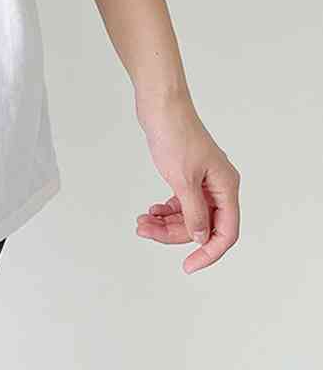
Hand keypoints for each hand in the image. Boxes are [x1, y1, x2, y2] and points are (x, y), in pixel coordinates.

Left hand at [135, 93, 240, 272]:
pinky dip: (166, 208)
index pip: (225, 232)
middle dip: (174, 233)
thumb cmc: (174, 133)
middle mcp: (218, 185)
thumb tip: (201, 237)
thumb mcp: (182, 180)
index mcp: (226, 187)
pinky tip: (151, 210)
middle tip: (146, 231)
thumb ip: (194, 213)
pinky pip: (181, 200)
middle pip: (202, 224)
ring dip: (166, 221)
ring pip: (189, 213)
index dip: (208, 252)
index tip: (187, 266)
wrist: (160, 103)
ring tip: (142, 222)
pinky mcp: (187, 171)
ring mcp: (202, 178)